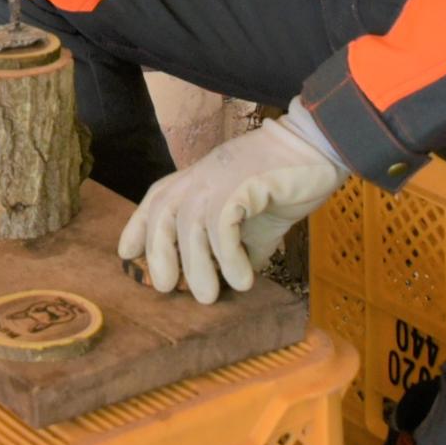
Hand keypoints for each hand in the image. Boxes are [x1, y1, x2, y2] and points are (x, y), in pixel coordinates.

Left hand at [117, 115, 346, 303]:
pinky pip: (221, 224)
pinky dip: (227, 256)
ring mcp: (220, 175)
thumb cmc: (288, 180)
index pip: (158, 197)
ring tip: (208, 296)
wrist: (320, 148)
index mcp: (202, 177)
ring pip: (190, 222)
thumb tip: (237, 280)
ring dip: (195, 265)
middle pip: (162, 209)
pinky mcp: (241, 181)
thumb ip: (243, 244)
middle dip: (158, 250)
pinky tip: (241, 279)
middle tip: (165, 287)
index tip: (126, 254)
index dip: (139, 225)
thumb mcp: (259, 219)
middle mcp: (203, 174)